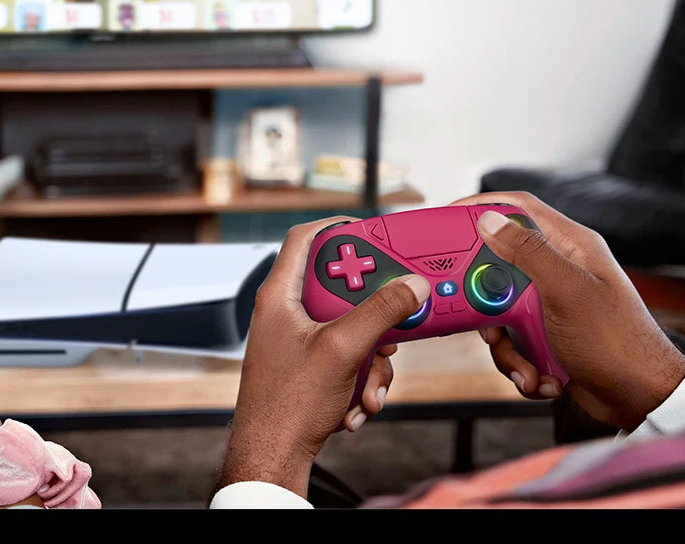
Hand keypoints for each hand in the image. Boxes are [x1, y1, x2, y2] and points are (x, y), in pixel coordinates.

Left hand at [219, 216, 430, 497]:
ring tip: (368, 393)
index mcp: (280, 296)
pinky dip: (360, 384)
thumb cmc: (287, 404)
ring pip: (353, 332)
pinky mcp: (310, 368)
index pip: (304, 239)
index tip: (375, 232)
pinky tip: (355, 410)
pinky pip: (348, 361)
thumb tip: (412, 284)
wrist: (272, 457)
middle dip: (375, 319)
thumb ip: (380, 311)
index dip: (339, 227)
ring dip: (372, 365)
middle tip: (390, 333)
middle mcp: (286, 314)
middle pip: (343, 291)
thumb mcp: (343, 349)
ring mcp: (298, 343)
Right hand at [450, 192, 684, 429]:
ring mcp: (551, 305)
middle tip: (485, 321)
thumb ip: (529, 253)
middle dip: (485, 302)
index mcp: (570, 247)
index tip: (446, 218)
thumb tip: (489, 220)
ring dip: (506, 347)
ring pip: (499, 312)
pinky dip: (520, 365)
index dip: (481, 206)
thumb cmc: (617, 341)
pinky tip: (543, 380)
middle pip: (498, 268)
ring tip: (528, 368)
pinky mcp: (546, 335)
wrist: (641, 399)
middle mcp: (558, 271)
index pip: (519, 208)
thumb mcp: (567, 292)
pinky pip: (512, 342)